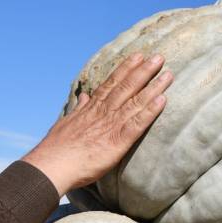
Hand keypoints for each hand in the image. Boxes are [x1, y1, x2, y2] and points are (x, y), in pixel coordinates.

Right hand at [21, 53, 171, 196]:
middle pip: (126, 87)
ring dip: (153, 87)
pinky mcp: (117, 142)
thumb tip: (83, 97)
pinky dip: (150, 111)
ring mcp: (110, 125)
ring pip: (135, 101)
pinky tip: (163, 100)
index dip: (125, 69)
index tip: (137, 56)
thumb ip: (78, 108)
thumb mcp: (65, 122)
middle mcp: (102, 112)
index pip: (111, 84)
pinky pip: (137, 124)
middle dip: (143, 71)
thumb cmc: (56, 148)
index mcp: (91, 108)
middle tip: (159, 57)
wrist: (52, 165)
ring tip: (168, 74)